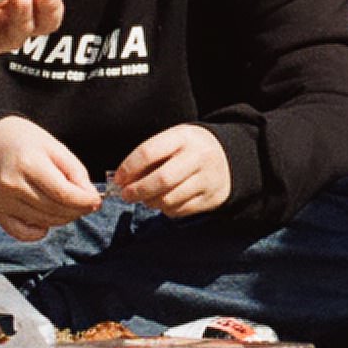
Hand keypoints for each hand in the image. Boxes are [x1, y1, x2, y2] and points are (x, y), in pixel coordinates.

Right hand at [0, 115, 101, 243]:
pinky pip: (22, 234)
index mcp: (28, 163)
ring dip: (62, 218)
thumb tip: (91, 201)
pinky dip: (40, 231)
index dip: (84, 201)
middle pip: (54, 210)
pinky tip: (47, 219)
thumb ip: (76, 173)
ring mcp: (0, 200)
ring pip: (43, 222)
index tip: (96, 201)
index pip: (63, 193)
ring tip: (67, 205)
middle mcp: (11, 184)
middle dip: (77, 210)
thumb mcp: (56, 148)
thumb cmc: (28, 142)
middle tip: (86, 203)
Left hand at [113, 124, 231, 217]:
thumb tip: (123, 181)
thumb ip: (149, 158)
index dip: (128, 168)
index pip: (148, 152)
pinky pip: (180, 210)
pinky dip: (166, 209)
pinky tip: (164, 202)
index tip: (118, 179)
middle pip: (161, 180)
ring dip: (150, 202)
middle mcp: (198, 157)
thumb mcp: (172, 141)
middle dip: (137, 191)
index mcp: (183, 137)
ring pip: (169, 199)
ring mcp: (207, 179)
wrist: (228, 158)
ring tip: (146, 198)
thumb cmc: (189, 150)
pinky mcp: (211, 198)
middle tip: (126, 195)